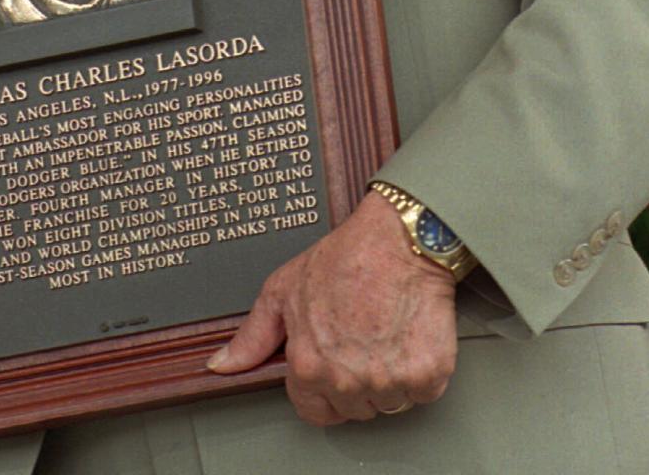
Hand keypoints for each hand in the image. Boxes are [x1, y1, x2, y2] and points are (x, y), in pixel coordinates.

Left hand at [208, 191, 457, 423]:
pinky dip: (422, 370)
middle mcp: (347, 381)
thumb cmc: (344, 258)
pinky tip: (408, 335)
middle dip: (356, 381)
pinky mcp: (426, 374)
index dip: (320, 388)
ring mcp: (389, 381)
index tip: (333, 364)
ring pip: (389, 403)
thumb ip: (253, 335)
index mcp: (308, 365)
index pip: (312, 410)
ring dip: (390, 377)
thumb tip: (222, 365)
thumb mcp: (283, 289)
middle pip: (353, 409)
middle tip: (362, 339)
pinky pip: (423, 393)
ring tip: (384, 332)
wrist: (399, 239)